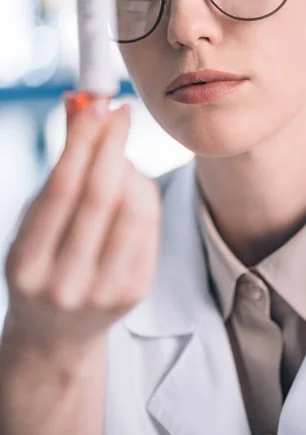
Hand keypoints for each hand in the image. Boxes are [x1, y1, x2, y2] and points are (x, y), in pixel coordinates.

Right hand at [3, 99, 160, 355]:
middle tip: (121, 112)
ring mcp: (104, 292)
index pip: (62, 188)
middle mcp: (64, 283)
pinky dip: (144, 194)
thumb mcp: (34, 218)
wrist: (55, 331)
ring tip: (118, 160)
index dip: (83, 140)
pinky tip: (132, 186)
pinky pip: (149, 226)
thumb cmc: (42, 260)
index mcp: (26, 264)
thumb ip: (59, 165)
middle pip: (101, 196)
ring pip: (132, 209)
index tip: (97, 104)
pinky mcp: (135, 292)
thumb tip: (79, 103)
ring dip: (130, 169)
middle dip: (113, 144)